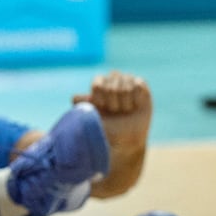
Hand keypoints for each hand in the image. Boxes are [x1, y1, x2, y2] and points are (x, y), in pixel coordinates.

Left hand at [77, 71, 150, 196]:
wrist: (128, 137)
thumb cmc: (109, 128)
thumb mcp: (94, 119)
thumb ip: (84, 108)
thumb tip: (74, 98)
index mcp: (99, 84)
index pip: (98, 85)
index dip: (101, 100)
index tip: (104, 110)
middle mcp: (111, 79)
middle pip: (111, 87)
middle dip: (114, 104)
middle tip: (116, 112)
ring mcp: (126, 79)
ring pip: (125, 87)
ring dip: (125, 104)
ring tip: (126, 110)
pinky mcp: (140, 83)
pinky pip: (137, 85)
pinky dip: (136, 99)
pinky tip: (135, 105)